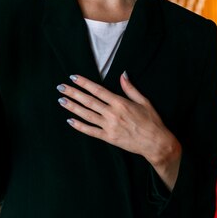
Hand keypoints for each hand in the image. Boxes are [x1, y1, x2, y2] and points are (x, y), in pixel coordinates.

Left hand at [57, 72, 181, 188]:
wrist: (156, 142)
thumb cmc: (152, 121)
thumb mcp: (144, 101)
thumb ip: (130, 88)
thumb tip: (122, 75)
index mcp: (120, 102)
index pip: (98, 90)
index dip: (84, 83)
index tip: (73, 78)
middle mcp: (112, 113)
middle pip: (88, 101)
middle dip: (73, 93)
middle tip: (61, 87)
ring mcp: (109, 126)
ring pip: (86, 115)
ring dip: (73, 107)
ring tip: (61, 100)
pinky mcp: (109, 137)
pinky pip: (91, 131)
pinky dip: (79, 126)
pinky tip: (70, 121)